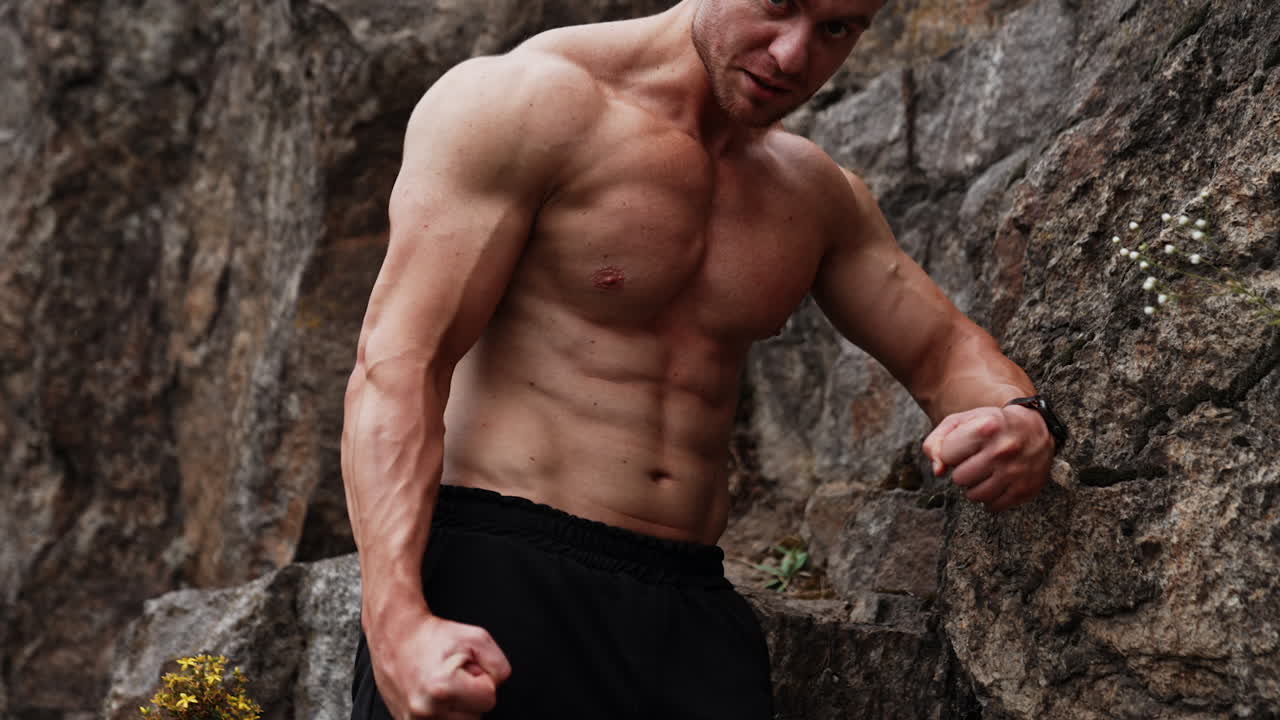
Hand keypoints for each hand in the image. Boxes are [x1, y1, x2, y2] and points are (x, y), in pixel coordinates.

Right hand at [367, 610, 511, 718]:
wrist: (396, 636)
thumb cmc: (433, 636)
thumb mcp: (478, 638)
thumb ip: (499, 666)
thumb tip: (495, 688)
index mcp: (442, 688)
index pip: (489, 699)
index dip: (482, 680)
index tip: (466, 668)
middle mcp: (426, 710)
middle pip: (475, 717)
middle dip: (470, 697)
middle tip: (454, 677)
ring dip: (457, 707)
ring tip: (444, 686)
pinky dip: (442, 712)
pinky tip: (433, 695)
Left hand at [921, 404, 1053, 511]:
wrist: (1037, 429)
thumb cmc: (991, 425)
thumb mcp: (961, 421)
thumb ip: (937, 441)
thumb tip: (937, 470)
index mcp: (985, 428)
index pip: (946, 455)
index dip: (951, 452)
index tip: (963, 447)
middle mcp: (1002, 450)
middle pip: (959, 478)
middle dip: (962, 470)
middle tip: (975, 461)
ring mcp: (1015, 472)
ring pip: (974, 496)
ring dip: (975, 486)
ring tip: (985, 472)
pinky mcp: (1024, 490)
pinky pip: (993, 506)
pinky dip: (990, 498)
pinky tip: (996, 483)